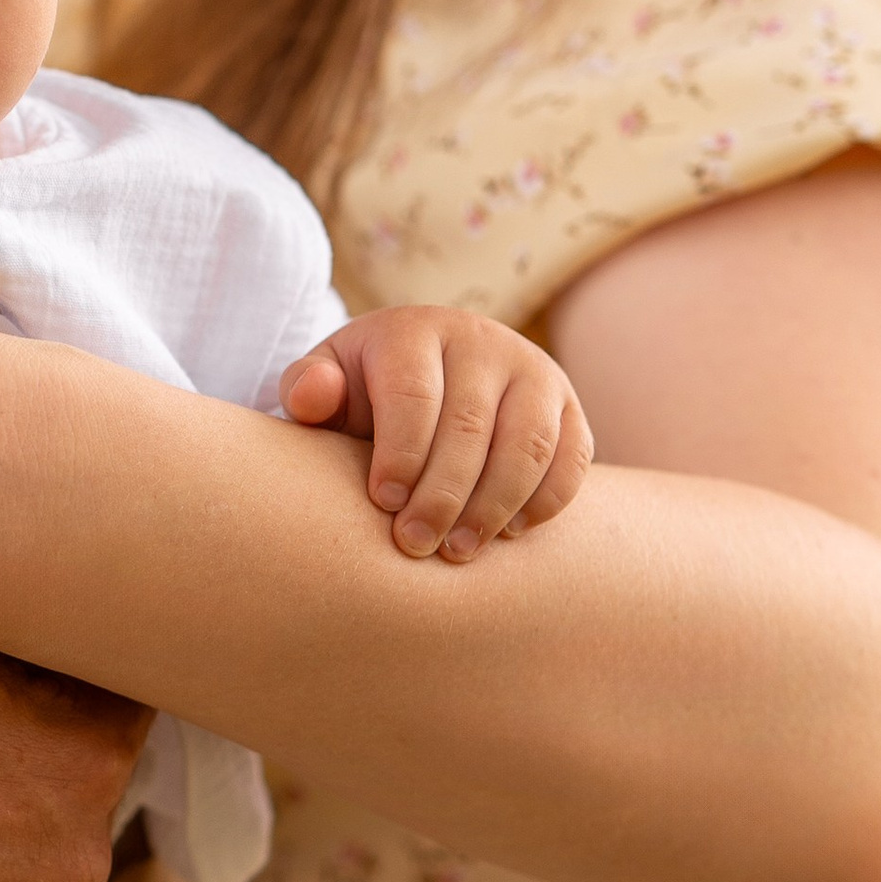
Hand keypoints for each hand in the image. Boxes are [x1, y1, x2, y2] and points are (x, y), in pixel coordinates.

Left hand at [281, 305, 592, 560]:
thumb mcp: (328, 382)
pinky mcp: (568, 406)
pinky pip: (572, 457)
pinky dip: (545, 501)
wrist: (426, 378)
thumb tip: (311, 397)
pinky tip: (507, 535)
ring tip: (458, 551)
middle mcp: (482, 342)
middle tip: (416, 543)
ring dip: (495, 505)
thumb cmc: (365, 392)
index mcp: (415, 331)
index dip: (401, 453)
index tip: (384, 503)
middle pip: (471, 425)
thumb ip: (308, 389)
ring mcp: (533, 371)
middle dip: (443, 494)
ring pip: (528, 444)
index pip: (415, 393)